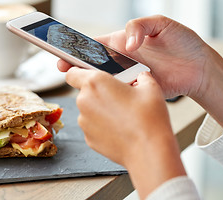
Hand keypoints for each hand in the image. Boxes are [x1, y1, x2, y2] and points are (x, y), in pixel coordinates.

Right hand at [59, 15, 222, 128]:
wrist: (200, 67)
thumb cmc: (183, 42)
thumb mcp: (162, 24)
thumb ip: (140, 26)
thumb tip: (127, 43)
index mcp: (124, 42)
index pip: (94, 44)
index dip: (77, 48)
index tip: (63, 52)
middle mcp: (123, 60)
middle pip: (94, 65)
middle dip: (77, 68)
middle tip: (64, 70)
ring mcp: (130, 77)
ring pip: (105, 81)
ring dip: (93, 83)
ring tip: (81, 84)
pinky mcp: (138, 91)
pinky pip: (121, 94)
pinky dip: (112, 96)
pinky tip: (104, 97)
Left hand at [66, 68, 185, 198]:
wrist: (149, 150)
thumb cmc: (148, 117)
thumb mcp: (150, 87)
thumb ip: (140, 76)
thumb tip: (141, 77)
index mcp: (95, 83)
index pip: (72, 72)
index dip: (80, 73)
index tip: (90, 76)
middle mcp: (84, 101)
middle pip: (85, 92)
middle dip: (100, 92)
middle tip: (120, 96)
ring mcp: (84, 122)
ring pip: (89, 110)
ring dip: (101, 109)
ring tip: (123, 115)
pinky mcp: (88, 139)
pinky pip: (93, 126)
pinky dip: (103, 125)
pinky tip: (121, 128)